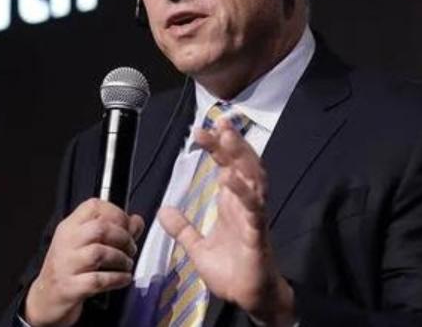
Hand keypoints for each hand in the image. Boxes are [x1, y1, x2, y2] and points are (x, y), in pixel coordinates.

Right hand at [24, 198, 144, 326]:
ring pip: (99, 253)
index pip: (93, 206)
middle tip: (131, 247)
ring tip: (127, 264)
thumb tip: (136, 221)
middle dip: (123, 237)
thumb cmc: (68, 268)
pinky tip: (123, 279)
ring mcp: (66, 265)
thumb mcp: (85, 244)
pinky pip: (98, 279)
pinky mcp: (70, 287)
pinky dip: (116, 279)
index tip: (127, 224)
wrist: (45, 299)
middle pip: (100, 228)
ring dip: (121, 258)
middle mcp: (66, 242)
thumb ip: (113, 231)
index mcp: (69, 227)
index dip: (116, 212)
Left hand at [158, 119, 294, 325]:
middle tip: (219, 123)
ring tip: (229, 137)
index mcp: (232, 203)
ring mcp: (253, 216)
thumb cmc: (232, 271)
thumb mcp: (197, 247)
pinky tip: (231, 179)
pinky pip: (254, 208)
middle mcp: (245, 204)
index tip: (200, 131)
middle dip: (232, 142)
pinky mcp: (257, 233)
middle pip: (242, 164)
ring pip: (253, 178)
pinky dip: (243, 192)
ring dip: (242, 157)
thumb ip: (183, 228)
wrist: (249, 298)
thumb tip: (164, 211)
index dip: (216, 147)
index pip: (226, 166)